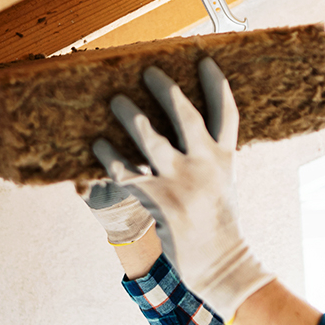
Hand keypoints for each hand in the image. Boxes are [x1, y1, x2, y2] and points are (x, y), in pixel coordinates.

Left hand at [92, 59, 273, 320]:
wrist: (220, 264)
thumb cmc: (218, 225)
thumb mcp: (222, 184)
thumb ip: (207, 158)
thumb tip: (183, 134)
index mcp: (225, 159)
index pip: (226, 113)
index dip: (216, 85)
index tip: (205, 60)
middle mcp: (206, 166)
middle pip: (187, 116)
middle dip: (166, 90)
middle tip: (147, 71)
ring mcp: (182, 183)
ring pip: (151, 140)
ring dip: (130, 117)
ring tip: (114, 101)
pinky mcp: (160, 201)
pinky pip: (127, 172)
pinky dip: (109, 157)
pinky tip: (97, 146)